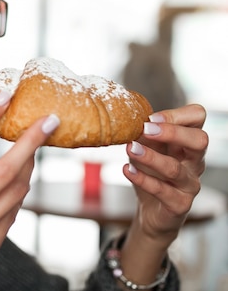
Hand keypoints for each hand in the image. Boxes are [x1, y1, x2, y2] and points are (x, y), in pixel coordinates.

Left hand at [125, 103, 207, 241]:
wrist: (150, 211)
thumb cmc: (151, 174)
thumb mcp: (145, 150)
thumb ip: (144, 135)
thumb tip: (132, 119)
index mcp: (187, 142)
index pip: (198, 117)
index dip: (177, 114)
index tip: (151, 118)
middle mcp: (194, 162)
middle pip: (200, 140)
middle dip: (173, 132)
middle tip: (146, 128)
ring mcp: (189, 184)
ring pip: (175, 168)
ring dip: (151, 157)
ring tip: (130, 149)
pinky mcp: (179, 204)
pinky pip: (163, 191)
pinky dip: (143, 180)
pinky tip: (127, 170)